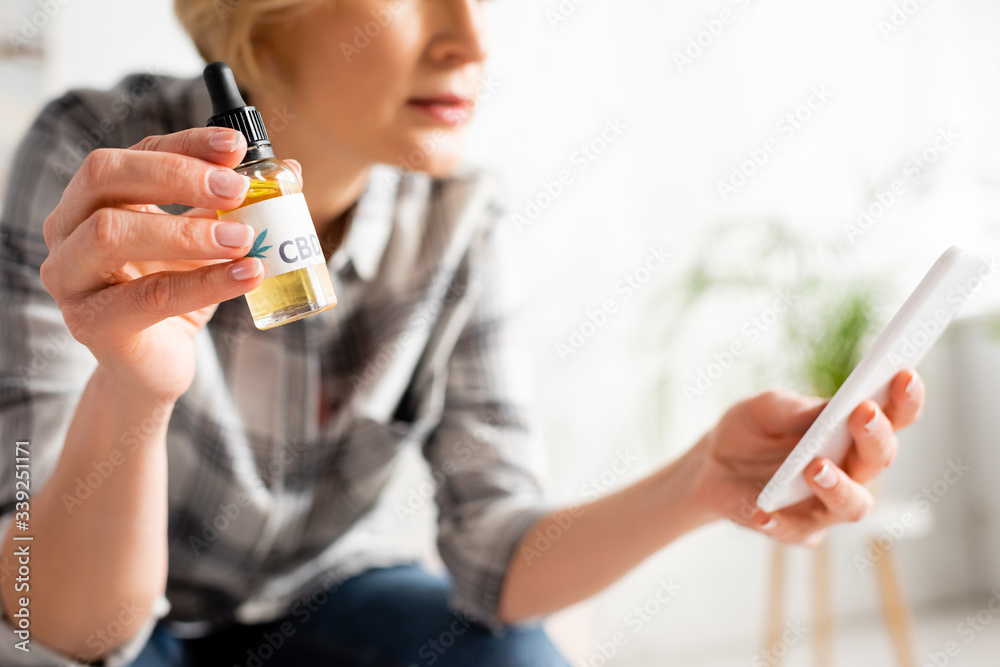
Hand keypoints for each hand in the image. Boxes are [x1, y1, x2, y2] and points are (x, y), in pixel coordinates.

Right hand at [40, 127, 265, 401]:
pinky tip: (248, 276)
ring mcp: (69, 277)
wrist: (153, 366)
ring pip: (112, 233)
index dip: (185, 143)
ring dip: (186, 231)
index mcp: (92, 199)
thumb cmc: (174, 293)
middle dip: (176, 175)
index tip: (235, 146)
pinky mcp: (91, 322)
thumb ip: (233, 207)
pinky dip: (204, 283)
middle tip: (237, 190)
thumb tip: (290, 170)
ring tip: (243, 239)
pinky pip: (149, 296)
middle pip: (105, 177)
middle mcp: (67, 229)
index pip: (135, 153)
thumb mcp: (204, 242)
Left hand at [690, 369, 924, 545]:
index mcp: (853, 433)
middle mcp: (851, 470)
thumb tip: (832, 408)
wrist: (712, 464)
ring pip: (854, 504)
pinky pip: (796, 531)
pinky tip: (764, 511)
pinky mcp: (798, 531)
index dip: (905, 399)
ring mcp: (827, 504)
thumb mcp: (764, 409)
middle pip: (880, 459)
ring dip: (840, 486)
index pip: (893, 417)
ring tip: (816, 467)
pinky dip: (781, 521)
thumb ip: (797, 409)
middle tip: (864, 413)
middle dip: (876, 436)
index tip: (905, 375)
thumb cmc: (751, 430)